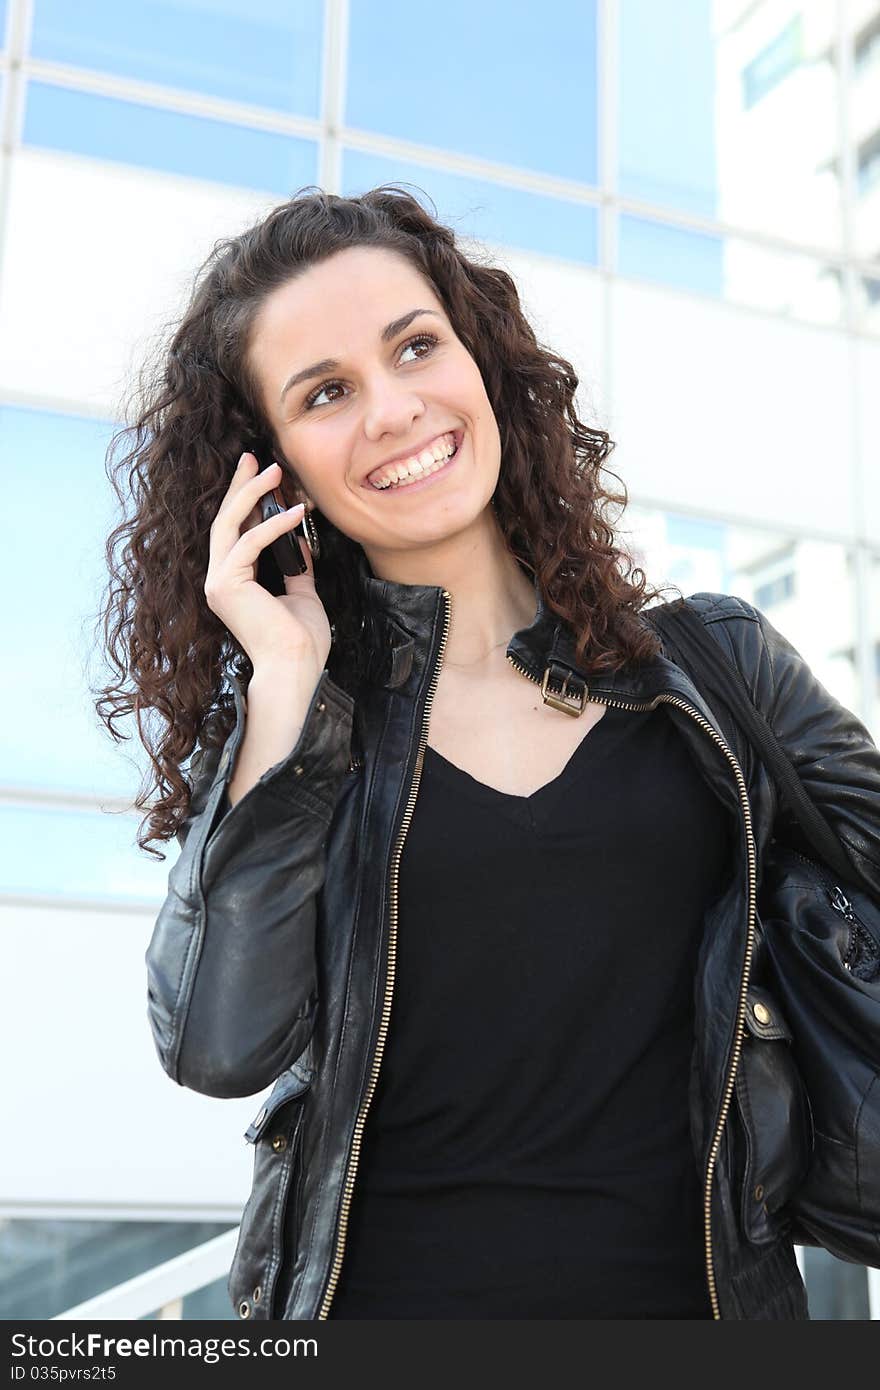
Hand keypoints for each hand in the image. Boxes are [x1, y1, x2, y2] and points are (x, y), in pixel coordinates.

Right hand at [203, 452, 331, 673]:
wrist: (296, 668)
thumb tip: (301, 543)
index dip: (246, 501)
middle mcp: (219, 580)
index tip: (260, 475)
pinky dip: (274, 525)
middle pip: (225, 521)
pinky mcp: (226, 585)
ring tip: (275, 471)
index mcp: (233, 583)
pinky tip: (296, 512)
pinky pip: (250, 543)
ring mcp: (219, 582)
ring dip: (252, 494)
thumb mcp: (302, 594)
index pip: (235, 532)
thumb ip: (296, 567)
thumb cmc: (300, 641)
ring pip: (229, 525)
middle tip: (253, 457)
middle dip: (240, 486)